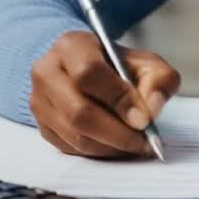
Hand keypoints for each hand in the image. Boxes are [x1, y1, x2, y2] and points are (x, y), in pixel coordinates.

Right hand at [29, 30, 180, 157]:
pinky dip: (98, 152)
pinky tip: (117, 146)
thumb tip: (152, 107)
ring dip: (110, 147)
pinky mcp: (41, 125)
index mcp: (71, 46)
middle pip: (79, 112)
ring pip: (74, 135)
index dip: (118, 99)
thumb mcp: (146, 63)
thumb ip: (158, 80)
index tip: (143, 119)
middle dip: (117, 133)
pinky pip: (70, 147)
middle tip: (143, 141)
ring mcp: (39, 100)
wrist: (89, 70)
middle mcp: (47, 72)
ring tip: (134, 145)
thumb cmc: (116, 66)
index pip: (89, 73)